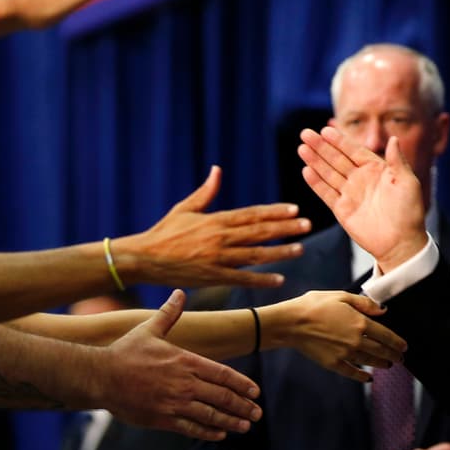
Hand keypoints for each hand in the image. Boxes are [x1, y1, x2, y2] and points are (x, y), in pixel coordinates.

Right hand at [93, 290, 261, 440]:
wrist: (99, 376)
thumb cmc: (125, 352)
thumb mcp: (149, 329)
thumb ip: (169, 314)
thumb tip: (179, 292)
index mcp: (185, 361)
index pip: (223, 374)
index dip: (242, 384)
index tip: (255, 392)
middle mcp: (184, 383)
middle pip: (222, 396)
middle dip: (243, 406)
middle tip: (257, 413)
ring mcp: (173, 402)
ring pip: (210, 414)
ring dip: (231, 421)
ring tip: (245, 426)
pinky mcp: (161, 419)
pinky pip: (191, 427)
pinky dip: (208, 432)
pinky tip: (220, 434)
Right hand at [114, 166, 310, 288]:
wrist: (143, 258)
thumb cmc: (163, 232)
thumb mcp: (185, 208)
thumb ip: (206, 191)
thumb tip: (218, 170)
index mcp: (215, 220)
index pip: (251, 214)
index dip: (274, 212)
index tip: (294, 209)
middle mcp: (220, 238)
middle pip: (259, 232)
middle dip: (285, 228)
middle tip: (307, 225)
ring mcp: (217, 258)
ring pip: (255, 255)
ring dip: (280, 252)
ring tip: (301, 249)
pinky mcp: (212, 276)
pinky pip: (242, 279)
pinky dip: (261, 279)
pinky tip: (279, 279)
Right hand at [278, 291, 406, 381]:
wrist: (291, 323)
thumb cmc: (314, 305)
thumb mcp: (341, 296)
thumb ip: (365, 303)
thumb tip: (383, 310)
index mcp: (360, 322)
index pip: (386, 335)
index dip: (397, 342)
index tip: (404, 346)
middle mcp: (356, 340)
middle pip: (380, 350)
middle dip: (393, 355)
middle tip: (401, 358)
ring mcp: (345, 354)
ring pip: (369, 361)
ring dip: (381, 364)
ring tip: (389, 366)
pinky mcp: (333, 363)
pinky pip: (352, 372)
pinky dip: (362, 376)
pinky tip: (368, 378)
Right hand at [298, 128, 426, 272]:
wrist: (401, 242)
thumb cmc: (409, 212)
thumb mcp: (407, 183)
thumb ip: (397, 161)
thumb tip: (394, 138)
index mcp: (377, 169)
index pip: (354, 151)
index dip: (339, 141)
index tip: (325, 130)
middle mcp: (361, 179)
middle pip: (337, 159)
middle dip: (321, 146)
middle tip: (305, 134)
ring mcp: (350, 193)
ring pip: (329, 173)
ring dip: (315, 161)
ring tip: (302, 148)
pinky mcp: (342, 209)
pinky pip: (326, 193)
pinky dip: (316, 182)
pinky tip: (306, 170)